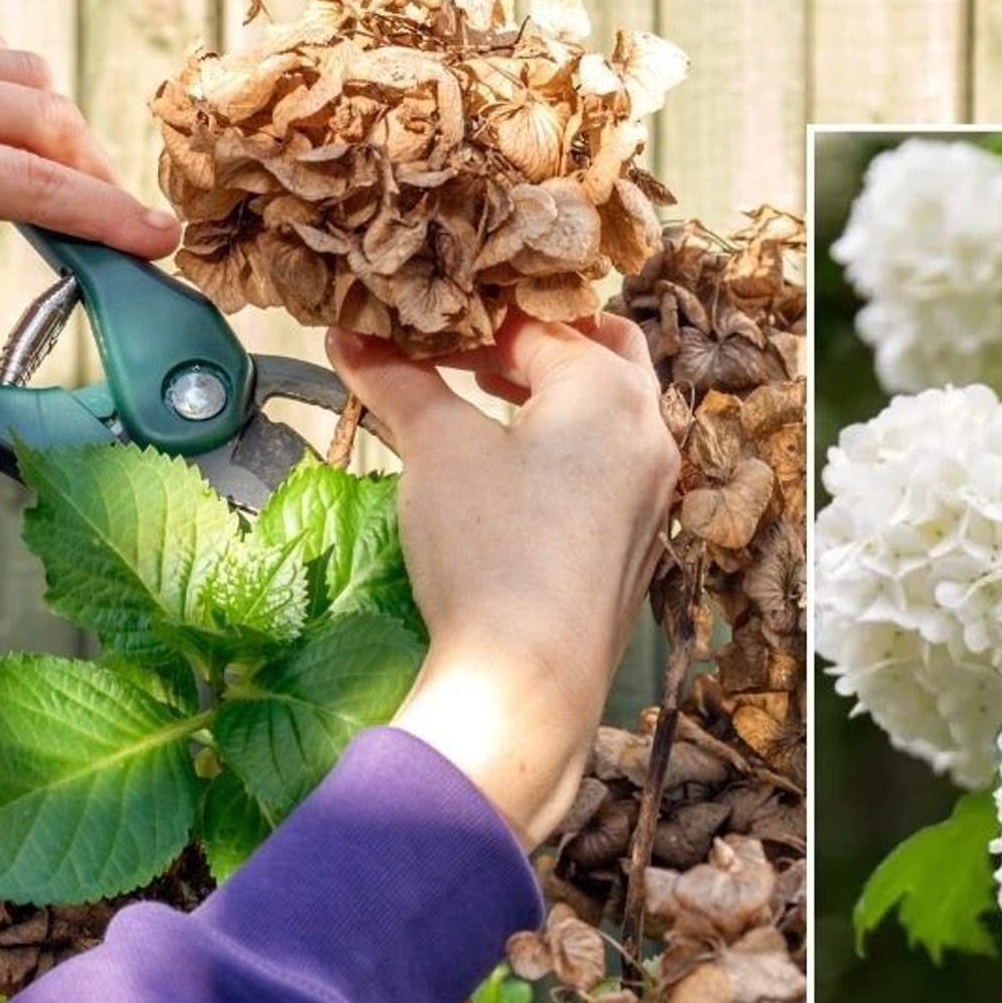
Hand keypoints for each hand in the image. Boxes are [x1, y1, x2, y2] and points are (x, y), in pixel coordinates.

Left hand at [0, 9, 178, 474]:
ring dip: (61, 132)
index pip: (33, 186)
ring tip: (72, 192)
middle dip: (100, 177)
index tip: (162, 242)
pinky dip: (12, 93)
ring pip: (20, 75)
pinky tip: (6, 140)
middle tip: (123, 235)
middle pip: (46, 121)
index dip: (110, 217)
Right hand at [327, 315, 675, 848]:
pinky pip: (613, 466)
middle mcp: (648, 432)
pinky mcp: (640, 541)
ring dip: (556, 392)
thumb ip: (397, 381)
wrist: (530, 679)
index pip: (536, 327)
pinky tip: (519, 471)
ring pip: (614, 411)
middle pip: (603, 351)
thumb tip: (348, 336)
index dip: (473, 323)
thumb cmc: (490, 548)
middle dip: (538, 343)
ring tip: (489, 397)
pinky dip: (571, 446)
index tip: (422, 329)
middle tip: (474, 349)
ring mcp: (653, 491)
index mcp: (608, 390)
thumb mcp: (436, 449)